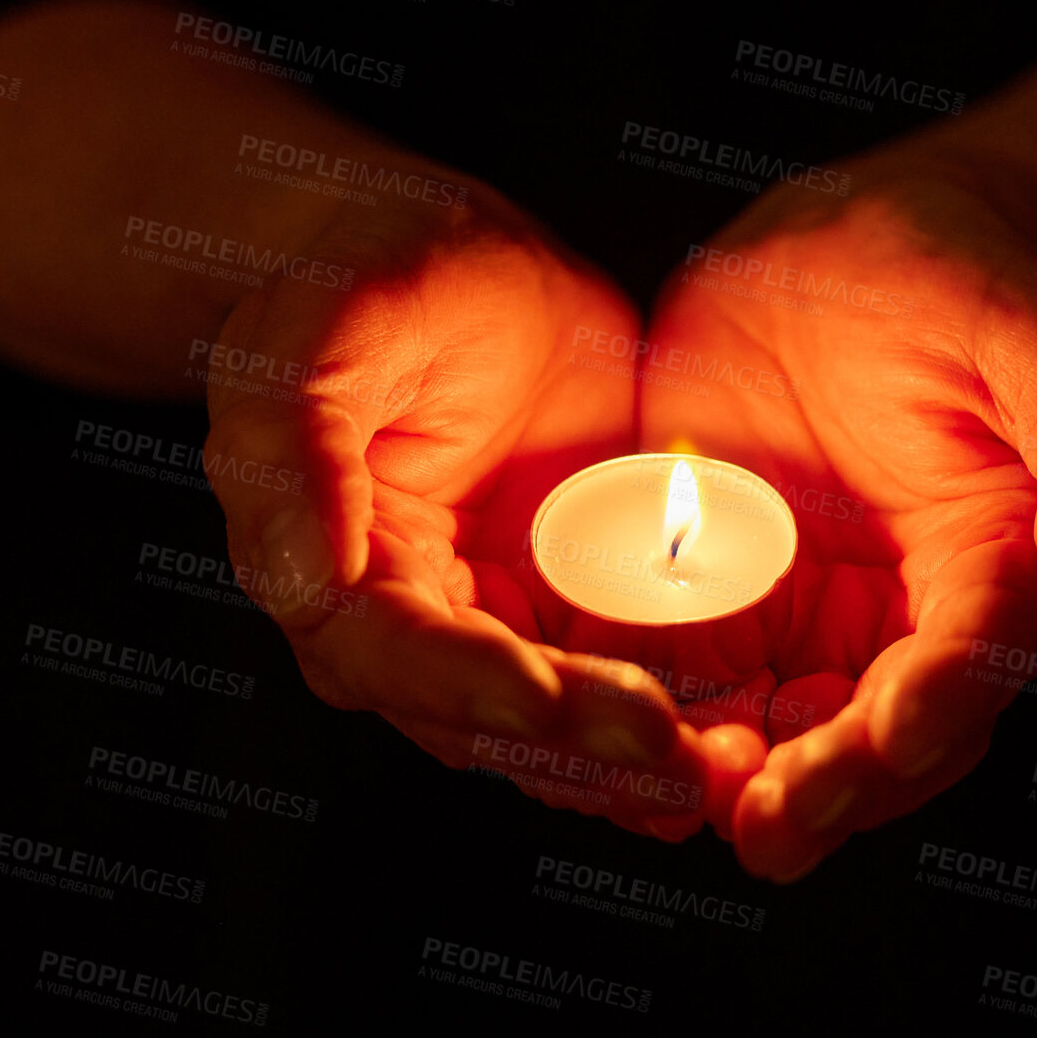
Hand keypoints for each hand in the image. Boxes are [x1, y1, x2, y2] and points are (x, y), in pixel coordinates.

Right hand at [203, 200, 708, 838]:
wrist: (451, 263)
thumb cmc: (371, 282)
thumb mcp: (320, 335)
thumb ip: (294, 452)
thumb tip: (295, 580)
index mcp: (333, 569)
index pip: (396, 655)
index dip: (471, 684)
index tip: (550, 701)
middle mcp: (410, 621)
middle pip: (488, 718)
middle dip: (580, 746)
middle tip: (672, 758)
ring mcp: (495, 621)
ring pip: (558, 730)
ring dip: (634, 763)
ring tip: (723, 774)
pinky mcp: (567, 606)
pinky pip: (619, 684)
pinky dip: (677, 722)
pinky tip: (742, 739)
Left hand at [635, 171, 1036, 878]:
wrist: (851, 238)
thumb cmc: (966, 279)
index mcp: (988, 573)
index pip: (962, 674)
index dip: (920, 722)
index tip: (868, 755)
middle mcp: (894, 614)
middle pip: (862, 733)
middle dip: (818, 787)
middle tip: (760, 826)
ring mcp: (796, 603)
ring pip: (764, 722)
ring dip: (720, 773)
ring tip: (671, 801)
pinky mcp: (710, 580)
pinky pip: (671, 659)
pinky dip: (639, 703)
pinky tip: (596, 724)